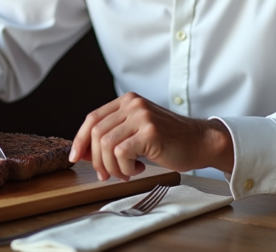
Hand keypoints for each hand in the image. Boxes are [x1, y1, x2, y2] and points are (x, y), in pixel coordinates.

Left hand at [69, 92, 233, 181]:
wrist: (200, 142)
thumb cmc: (169, 141)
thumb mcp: (137, 132)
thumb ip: (113, 137)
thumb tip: (82, 152)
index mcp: (127, 101)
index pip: (92, 118)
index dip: (80, 140)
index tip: (75, 157)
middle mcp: (133, 104)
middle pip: (97, 133)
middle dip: (96, 159)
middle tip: (106, 174)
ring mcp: (142, 116)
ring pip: (107, 145)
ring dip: (111, 166)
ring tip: (126, 172)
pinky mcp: (150, 132)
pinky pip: (121, 153)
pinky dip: (124, 168)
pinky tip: (137, 169)